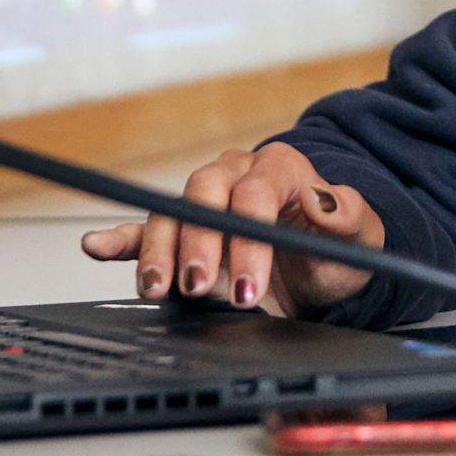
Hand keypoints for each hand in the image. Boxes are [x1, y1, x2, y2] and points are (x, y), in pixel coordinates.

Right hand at [78, 142, 384, 317]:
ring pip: (172, 212)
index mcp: (281, 169)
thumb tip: (322, 199)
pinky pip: (145, 229)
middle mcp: (237, 176)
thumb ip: (346, 215)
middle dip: (199, 242)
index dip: (248, 238)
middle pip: (205, 195)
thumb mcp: (359, 238)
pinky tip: (95, 246)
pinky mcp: (184, 232)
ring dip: (159, 250)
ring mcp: (206, 202)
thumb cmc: (340, 249)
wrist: (323, 269)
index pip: (256, 192)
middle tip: (198, 286)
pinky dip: (119, 239)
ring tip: (155, 286)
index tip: (249, 286)